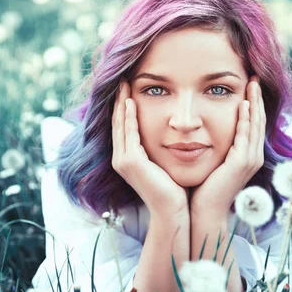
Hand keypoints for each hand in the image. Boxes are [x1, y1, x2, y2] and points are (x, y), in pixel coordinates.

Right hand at [112, 80, 188, 216]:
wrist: (173, 211)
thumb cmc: (174, 190)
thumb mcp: (163, 164)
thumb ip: (159, 149)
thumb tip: (169, 134)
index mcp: (128, 159)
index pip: (123, 127)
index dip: (124, 107)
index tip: (128, 89)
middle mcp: (121, 159)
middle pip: (117, 122)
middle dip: (119, 101)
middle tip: (122, 80)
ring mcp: (123, 161)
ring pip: (120, 125)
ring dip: (121, 104)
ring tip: (124, 85)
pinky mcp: (130, 162)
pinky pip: (128, 133)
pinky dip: (128, 117)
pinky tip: (131, 102)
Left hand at [190, 75, 265, 217]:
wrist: (204, 210)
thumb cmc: (204, 186)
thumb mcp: (213, 159)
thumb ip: (216, 144)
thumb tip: (204, 127)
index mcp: (247, 154)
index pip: (253, 123)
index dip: (253, 102)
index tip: (249, 84)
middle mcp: (253, 156)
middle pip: (258, 119)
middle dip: (257, 97)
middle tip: (254, 77)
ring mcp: (250, 159)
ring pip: (255, 124)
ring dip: (254, 102)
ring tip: (252, 83)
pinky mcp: (241, 163)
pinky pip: (245, 135)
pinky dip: (246, 119)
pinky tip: (244, 104)